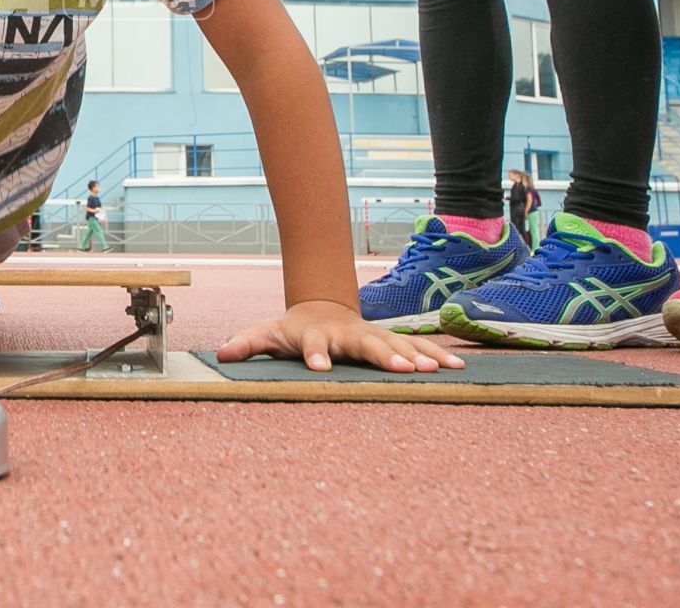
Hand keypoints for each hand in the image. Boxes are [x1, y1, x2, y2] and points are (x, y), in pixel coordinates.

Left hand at [215, 299, 463, 373]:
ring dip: (416, 356)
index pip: (313, 344)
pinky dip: (435, 357)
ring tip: (434, 371)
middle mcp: (348, 333)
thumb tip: (222, 353)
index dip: (314, 353)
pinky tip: (457, 369)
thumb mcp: (266, 334)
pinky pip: (416, 349)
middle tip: (400, 368)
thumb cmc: (291, 330)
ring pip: (397, 344)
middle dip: (383, 355)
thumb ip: (247, 342)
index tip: (318, 366)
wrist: (320, 308)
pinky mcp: (390, 341)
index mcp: (315, 335)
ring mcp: (371, 335)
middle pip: (365, 344)